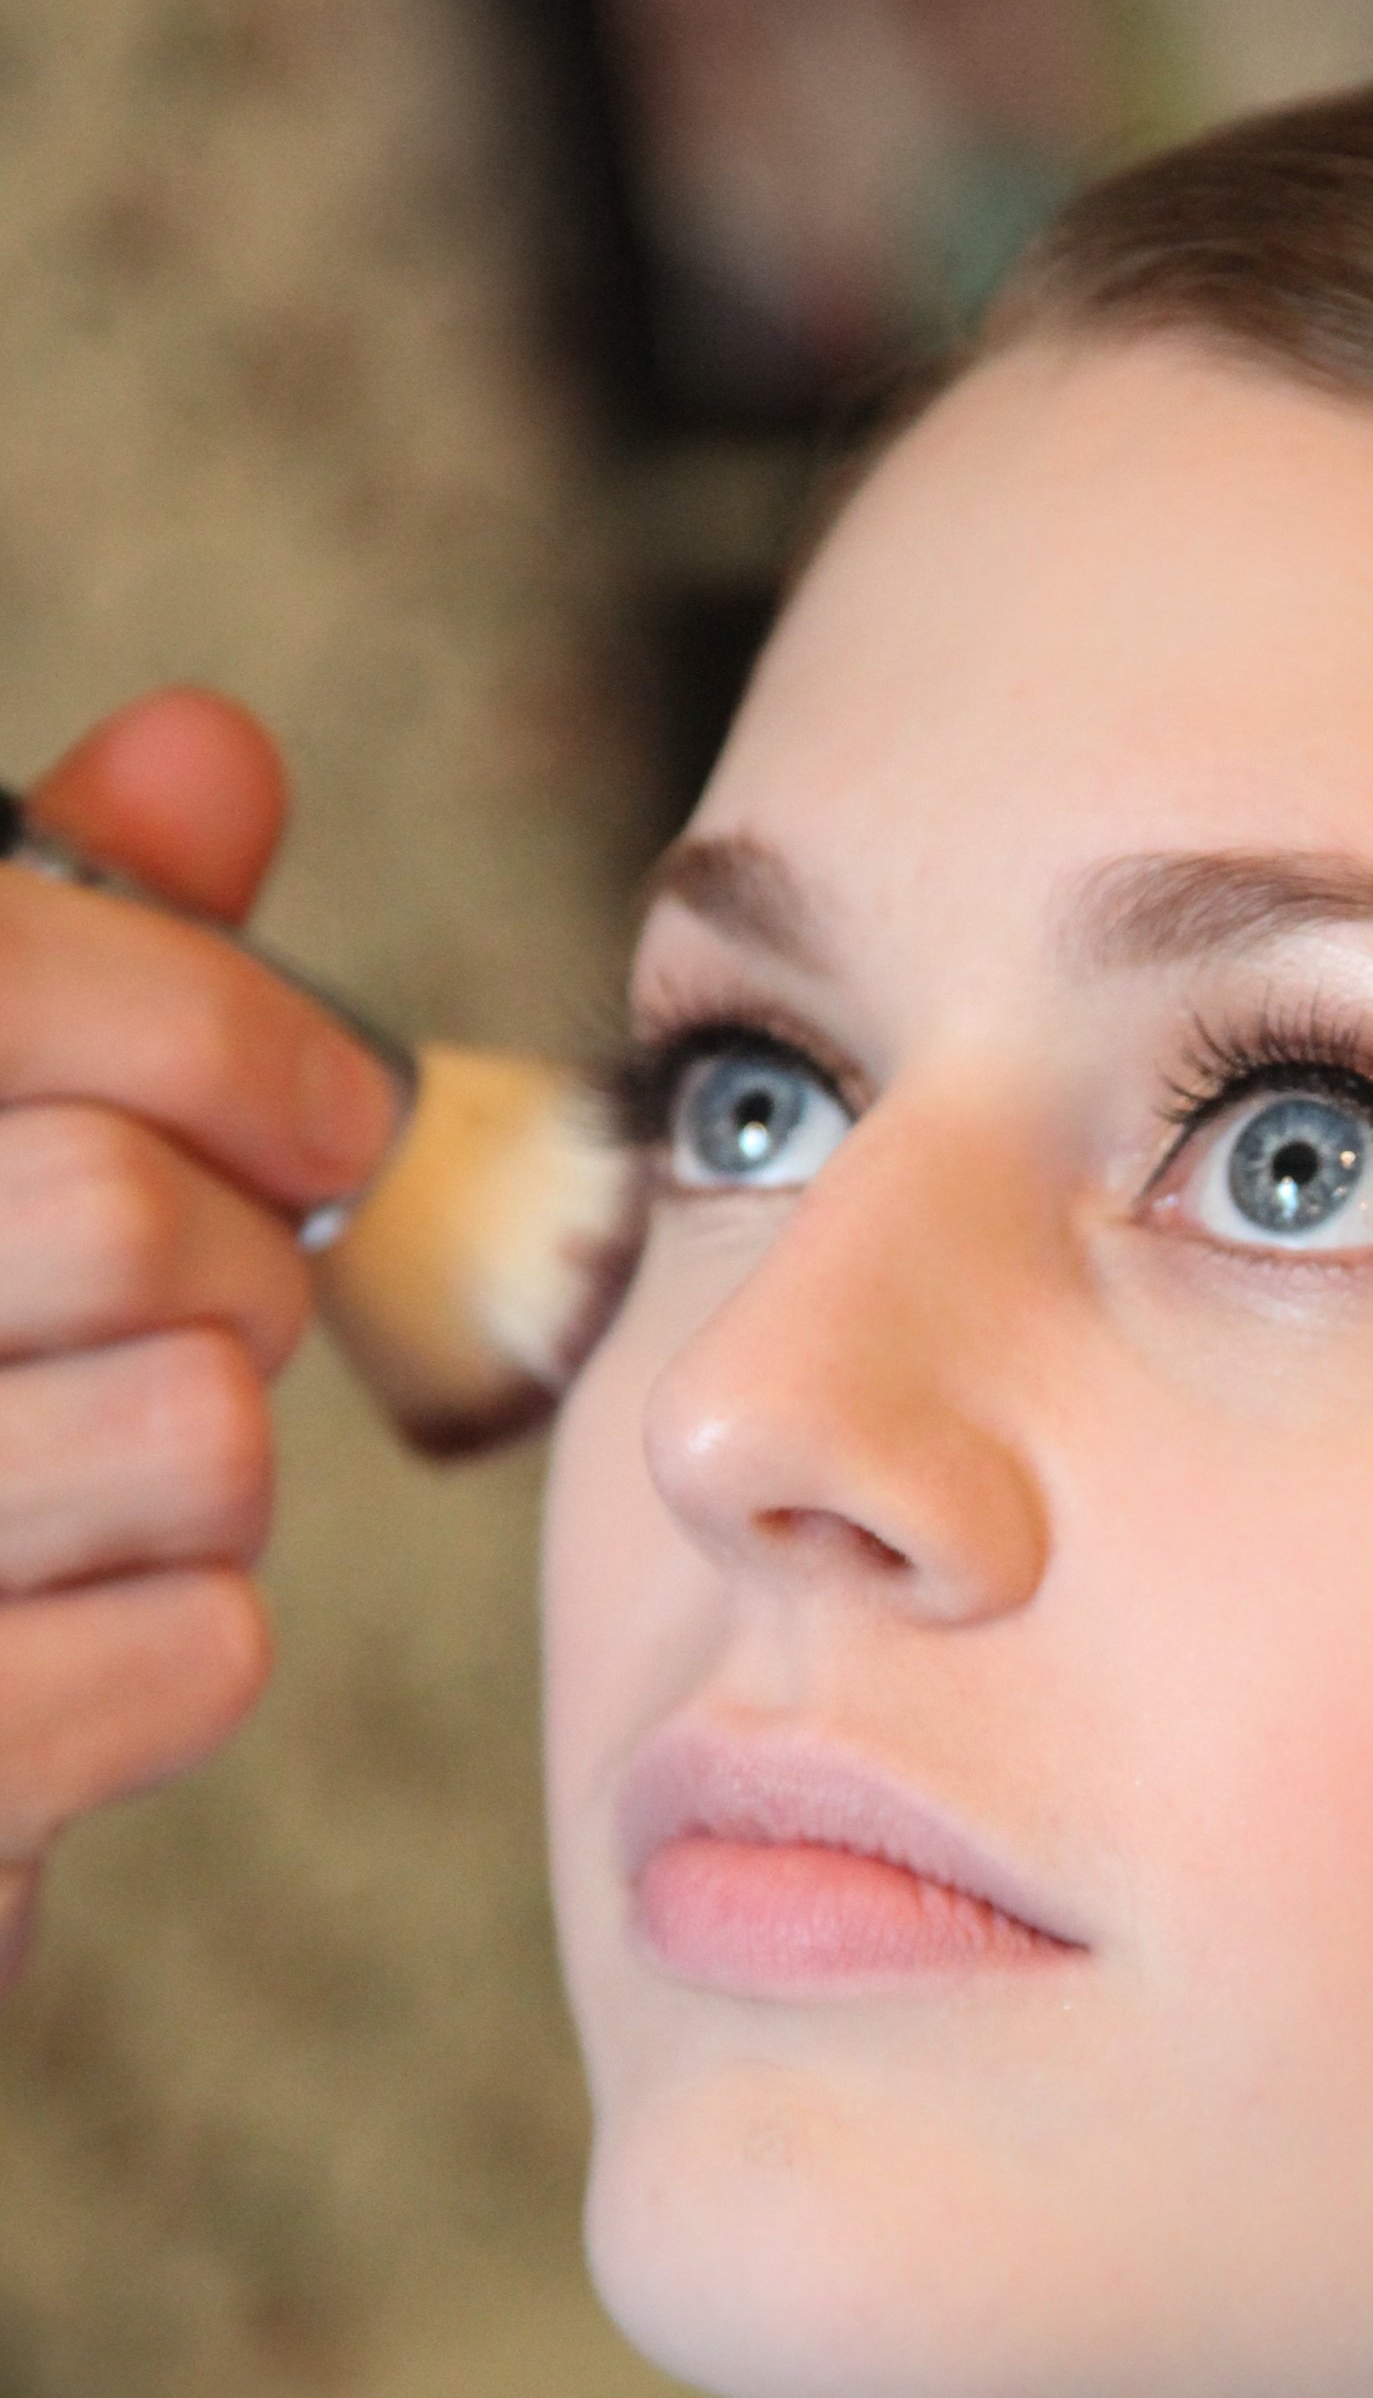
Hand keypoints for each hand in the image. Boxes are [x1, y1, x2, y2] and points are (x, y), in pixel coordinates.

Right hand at [0, 689, 402, 1993]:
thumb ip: (49, 955)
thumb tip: (211, 747)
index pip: (7, 981)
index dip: (211, 1022)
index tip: (318, 1109)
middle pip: (126, 1209)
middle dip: (229, 1265)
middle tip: (184, 1317)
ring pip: (195, 1432)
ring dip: (205, 1465)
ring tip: (86, 1489)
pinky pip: (202, 1645)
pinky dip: (181, 1646)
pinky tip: (62, 1650)